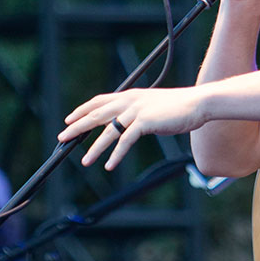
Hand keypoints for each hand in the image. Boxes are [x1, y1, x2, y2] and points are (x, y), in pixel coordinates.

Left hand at [58, 84, 208, 169]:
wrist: (197, 104)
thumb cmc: (179, 107)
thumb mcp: (153, 106)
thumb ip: (138, 112)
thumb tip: (128, 123)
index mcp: (130, 95)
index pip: (99, 101)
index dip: (82, 110)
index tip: (69, 119)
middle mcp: (130, 100)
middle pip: (97, 114)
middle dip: (78, 127)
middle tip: (62, 137)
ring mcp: (137, 111)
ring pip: (108, 131)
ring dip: (95, 148)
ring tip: (85, 161)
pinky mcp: (145, 122)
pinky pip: (125, 141)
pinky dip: (116, 154)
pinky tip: (110, 165)